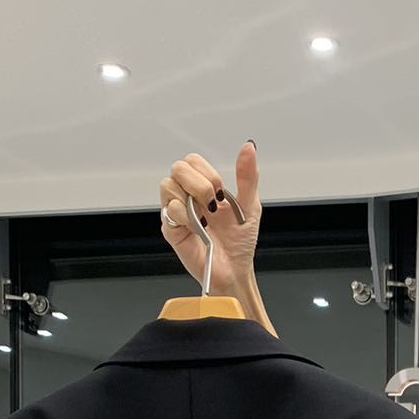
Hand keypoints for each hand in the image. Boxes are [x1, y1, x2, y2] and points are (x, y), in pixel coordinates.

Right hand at [159, 143, 261, 295]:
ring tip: (206, 219)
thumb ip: (247, 176)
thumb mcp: (250, 205)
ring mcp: (177, 212)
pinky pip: (168, 210)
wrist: (235, 270)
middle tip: (213, 205)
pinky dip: (186, 216)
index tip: (220, 193)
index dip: (207, 173)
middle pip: (178, 168)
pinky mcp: (171, 229)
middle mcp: (187, 197)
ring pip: (168, 185)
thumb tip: (249, 148)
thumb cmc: (240, 242)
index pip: (192, 161)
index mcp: (204, 188)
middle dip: (200, 184)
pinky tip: (199, 228)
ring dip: (192, 200)